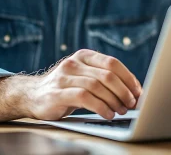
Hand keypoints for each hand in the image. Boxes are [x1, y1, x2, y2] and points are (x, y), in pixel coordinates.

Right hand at [0, 49, 141, 121]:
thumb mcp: (84, 77)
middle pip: (107, 75)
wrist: (31, 95)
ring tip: (121, 110)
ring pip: (97, 86)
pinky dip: (100, 107)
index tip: (138, 92)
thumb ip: (104, 79)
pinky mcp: (57, 93)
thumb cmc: (66, 88)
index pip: (112, 63)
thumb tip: (134, 91)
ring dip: (114, 100)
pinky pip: (85, 98)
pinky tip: (107, 114)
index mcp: (84, 56)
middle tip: (131, 104)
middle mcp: (74, 63)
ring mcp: (64, 77)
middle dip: (124, 91)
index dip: (128, 78)